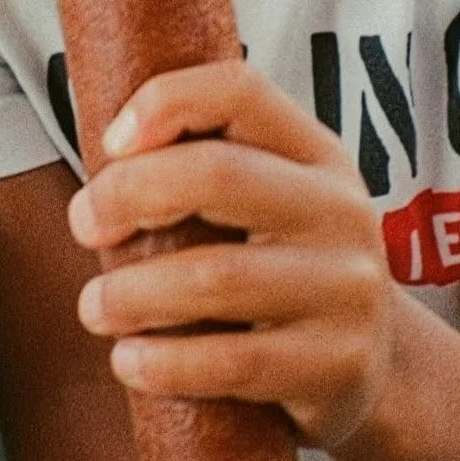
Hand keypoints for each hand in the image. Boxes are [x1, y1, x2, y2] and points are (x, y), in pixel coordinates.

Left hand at [68, 60, 398, 449]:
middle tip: (85, 227)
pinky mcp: (339, 365)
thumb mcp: (269, 207)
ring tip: (96, 308)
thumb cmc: (283, 275)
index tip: (108, 145)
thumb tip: (101, 158)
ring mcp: (347, 290)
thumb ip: (204, 172)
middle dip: (128, 196)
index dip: (165, 102)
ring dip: (132, 293)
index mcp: (318, 156)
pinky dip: (163, 363)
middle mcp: (341, 212)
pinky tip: (129, 362)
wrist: (374, 368)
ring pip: (216, 277)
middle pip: (219, 174)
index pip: (242, 92)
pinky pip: (233, 362)